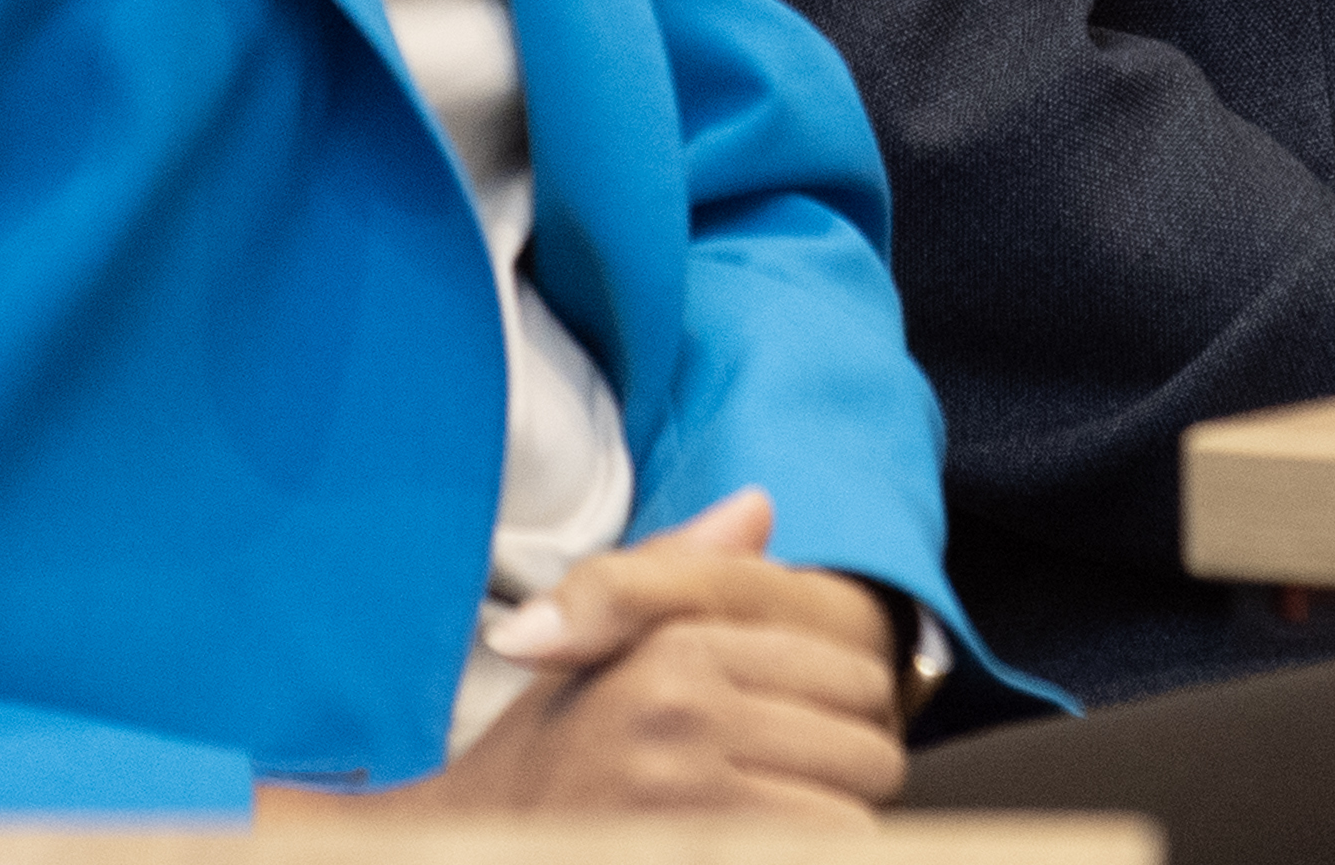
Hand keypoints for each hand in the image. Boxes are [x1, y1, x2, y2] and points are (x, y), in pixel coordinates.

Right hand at [254, 490, 907, 827]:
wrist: (466, 841)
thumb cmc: (544, 755)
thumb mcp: (602, 649)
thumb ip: (681, 575)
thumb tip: (759, 504)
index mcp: (675, 652)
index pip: (857, 673)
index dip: (850, 710)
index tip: (810, 730)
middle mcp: (680, 717)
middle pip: (868, 747)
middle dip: (849, 773)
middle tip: (794, 786)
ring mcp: (684, 799)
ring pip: (852, 813)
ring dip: (833, 826)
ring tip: (775, 820)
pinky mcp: (696, 852)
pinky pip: (820, 852)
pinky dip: (812, 854)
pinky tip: (760, 845)